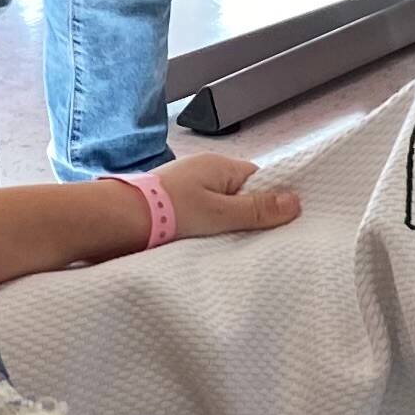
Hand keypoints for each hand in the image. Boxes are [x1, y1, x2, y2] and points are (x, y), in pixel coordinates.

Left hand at [147, 150, 300, 243]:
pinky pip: (203, 215)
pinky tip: (215, 246)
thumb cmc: (170, 211)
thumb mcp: (219, 213)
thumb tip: (297, 201)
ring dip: (230, 225)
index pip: (260, 179)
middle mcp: (205, 172)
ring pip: (222, 206)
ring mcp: (189, 188)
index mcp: (220, 165)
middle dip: (253, 216)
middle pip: (242, 194)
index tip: (288, 223)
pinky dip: (210, 228)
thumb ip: (256, 209)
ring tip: (244, 249)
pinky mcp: (174, 205)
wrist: (118, 220)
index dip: (274, 200)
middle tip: (269, 243)